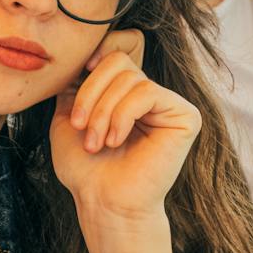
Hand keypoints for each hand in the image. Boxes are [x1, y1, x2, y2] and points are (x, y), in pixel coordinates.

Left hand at [50, 28, 200, 221]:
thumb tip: (82, 53)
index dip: (98, 54)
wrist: (103, 202)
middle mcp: (149, 94)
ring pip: (130, 77)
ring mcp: (169, 104)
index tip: (80, 71)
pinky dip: (123, 115)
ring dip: (103, 111)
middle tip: (79, 126)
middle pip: (118, 61)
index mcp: (124, 93)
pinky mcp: (185, 115)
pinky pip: (147, 92)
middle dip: (91, 93)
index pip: (116, 50)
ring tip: (96, 142)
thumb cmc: (85, 167)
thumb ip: (75, 84)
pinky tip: (116, 140)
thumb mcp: (67, 117)